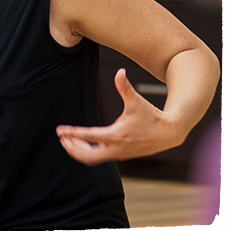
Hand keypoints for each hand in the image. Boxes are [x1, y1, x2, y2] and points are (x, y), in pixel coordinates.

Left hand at [56, 69, 182, 165]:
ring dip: (79, 151)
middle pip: (88, 156)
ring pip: (93, 159)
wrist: (170, 133)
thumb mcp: (137, 101)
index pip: (90, 137)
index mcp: (117, 135)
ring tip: (67, 141)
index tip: (60, 131)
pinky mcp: (121, 155)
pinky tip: (81, 144)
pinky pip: (100, 158)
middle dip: (73, 148)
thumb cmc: (152, 115)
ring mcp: (119, 154)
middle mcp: (117, 148)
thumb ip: (125, 87)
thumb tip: (120, 71)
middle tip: (62, 138)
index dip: (73, 134)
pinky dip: (88, 152)